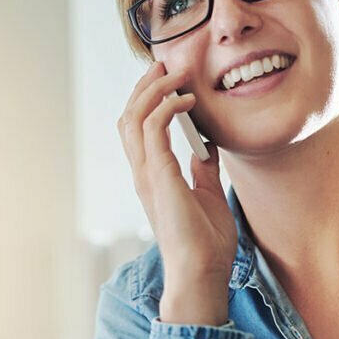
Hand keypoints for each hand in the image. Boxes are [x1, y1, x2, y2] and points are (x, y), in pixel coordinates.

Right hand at [116, 61, 236, 321]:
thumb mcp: (209, 196)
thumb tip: (207, 149)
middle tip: (166, 64)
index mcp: (153, 177)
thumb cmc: (206, 244)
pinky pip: (154, 130)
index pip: (138, 128)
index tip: (169, 79)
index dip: (148, 99)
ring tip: (176, 74)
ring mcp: (148, 176)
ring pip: (134, 118)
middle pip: (129, 117)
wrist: (202, 273)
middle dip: (145, 86)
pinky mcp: (160, 178)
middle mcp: (144, 174)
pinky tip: (187, 100)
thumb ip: (204, 171)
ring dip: (154, 90)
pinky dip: (166, 107)